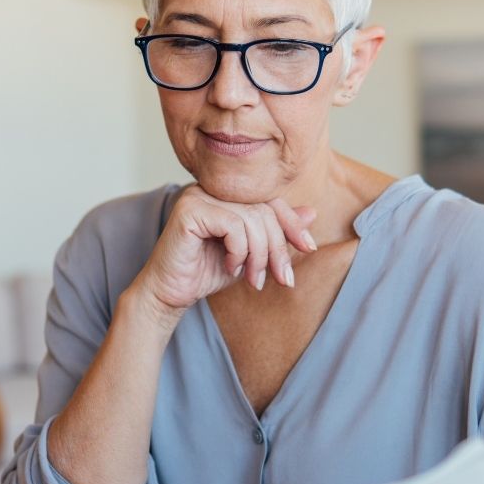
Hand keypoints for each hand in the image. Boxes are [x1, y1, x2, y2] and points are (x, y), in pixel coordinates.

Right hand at [133, 185, 316, 315]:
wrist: (170, 294)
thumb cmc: (206, 273)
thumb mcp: (252, 254)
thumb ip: (276, 233)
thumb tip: (312, 213)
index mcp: (226, 195)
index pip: (270, 200)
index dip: (292, 223)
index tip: (309, 248)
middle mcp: (211, 189)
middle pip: (264, 209)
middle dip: (278, 248)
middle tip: (281, 278)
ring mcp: (198, 196)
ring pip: (252, 219)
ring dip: (260, 255)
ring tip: (252, 279)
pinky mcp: (189, 210)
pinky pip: (233, 225)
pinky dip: (239, 251)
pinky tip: (230, 267)